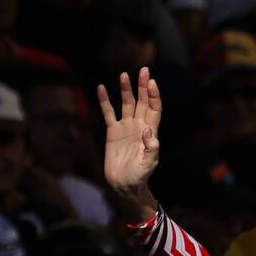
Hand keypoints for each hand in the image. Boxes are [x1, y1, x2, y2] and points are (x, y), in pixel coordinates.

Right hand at [97, 67, 161, 216]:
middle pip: (142, 102)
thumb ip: (151, 148)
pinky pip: (108, 113)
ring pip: (127, 104)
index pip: (154, 109)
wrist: (123, 185)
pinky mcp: (113, 132)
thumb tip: (147, 130)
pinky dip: (105, 101)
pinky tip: (101, 88)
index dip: (154, 95)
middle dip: (143, 86)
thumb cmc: (139, 176)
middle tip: (143, 70)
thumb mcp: (148, 164)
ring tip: (124, 75)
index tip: (151, 82)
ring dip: (126, 90)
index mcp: (150, 132)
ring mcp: (126, 127)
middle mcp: (139, 126)